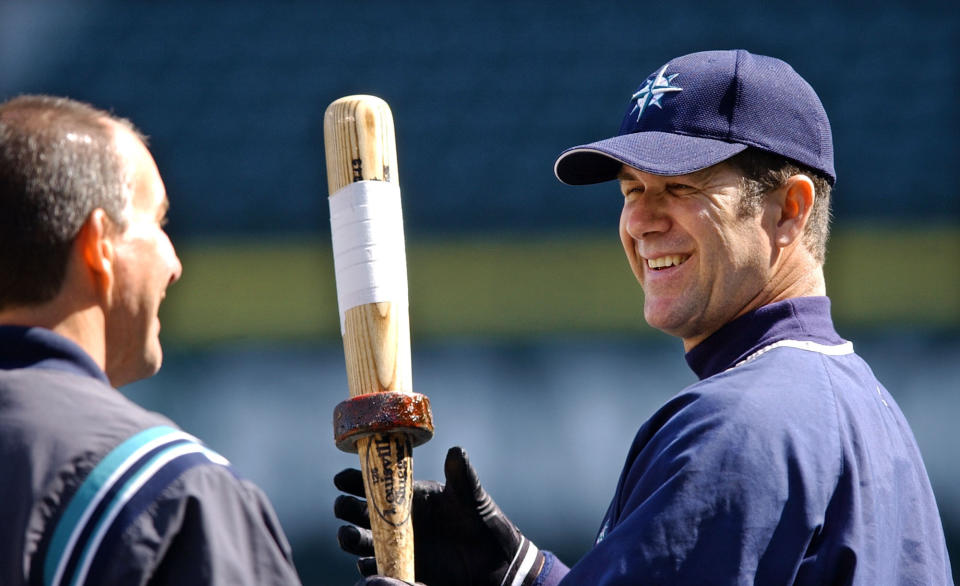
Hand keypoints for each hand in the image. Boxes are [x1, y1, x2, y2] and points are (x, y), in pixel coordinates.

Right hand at [335, 447, 543, 585]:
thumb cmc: (481, 520)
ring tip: (350, 534)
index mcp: (408, 495)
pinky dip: (368, 568)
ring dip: (351, 537)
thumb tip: (456, 450)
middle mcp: (396, 520)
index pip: (373, 484)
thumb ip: (461, 475)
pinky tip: (368, 565)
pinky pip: (376, 569)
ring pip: (362, 541)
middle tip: (344, 506)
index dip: (354, 480)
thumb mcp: (471, 496)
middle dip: (347, 508)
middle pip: (359, 513)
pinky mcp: (402, 570)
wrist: (493, 559)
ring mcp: (397, 546)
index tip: (341, 478)